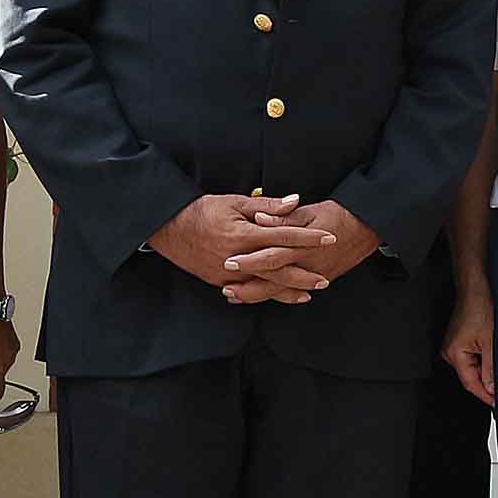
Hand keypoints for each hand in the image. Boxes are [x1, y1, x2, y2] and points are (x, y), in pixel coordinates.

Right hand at [151, 193, 333, 304]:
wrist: (169, 228)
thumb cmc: (203, 210)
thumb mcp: (234, 201)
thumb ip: (267, 205)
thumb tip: (295, 202)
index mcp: (244, 234)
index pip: (284, 236)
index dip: (309, 238)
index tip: (329, 238)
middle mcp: (238, 257)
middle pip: (279, 268)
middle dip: (303, 274)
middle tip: (325, 278)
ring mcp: (228, 273)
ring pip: (265, 285)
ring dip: (288, 290)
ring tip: (309, 292)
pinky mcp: (220, 281)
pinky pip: (248, 291)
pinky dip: (266, 294)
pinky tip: (280, 296)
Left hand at [224, 201, 381, 301]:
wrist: (368, 228)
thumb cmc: (339, 215)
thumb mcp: (309, 211)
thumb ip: (283, 218)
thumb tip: (259, 218)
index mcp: (303, 245)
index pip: (271, 255)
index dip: (250, 261)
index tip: (229, 263)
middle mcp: (309, 264)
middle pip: (274, 280)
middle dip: (249, 286)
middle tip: (226, 289)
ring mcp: (316, 275)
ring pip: (283, 290)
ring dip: (258, 295)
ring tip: (236, 297)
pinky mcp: (322, 279)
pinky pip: (295, 291)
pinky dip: (277, 296)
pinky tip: (262, 297)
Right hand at [443, 285, 494, 407]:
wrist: (476, 288)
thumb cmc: (480, 307)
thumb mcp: (491, 342)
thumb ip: (491, 369)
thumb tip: (493, 388)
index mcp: (454, 354)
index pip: (471, 384)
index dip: (486, 396)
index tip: (497, 403)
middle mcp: (450, 352)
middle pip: (471, 377)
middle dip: (487, 384)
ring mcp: (454, 346)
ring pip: (473, 368)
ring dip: (487, 371)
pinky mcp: (460, 341)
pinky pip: (472, 358)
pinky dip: (483, 361)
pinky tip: (493, 356)